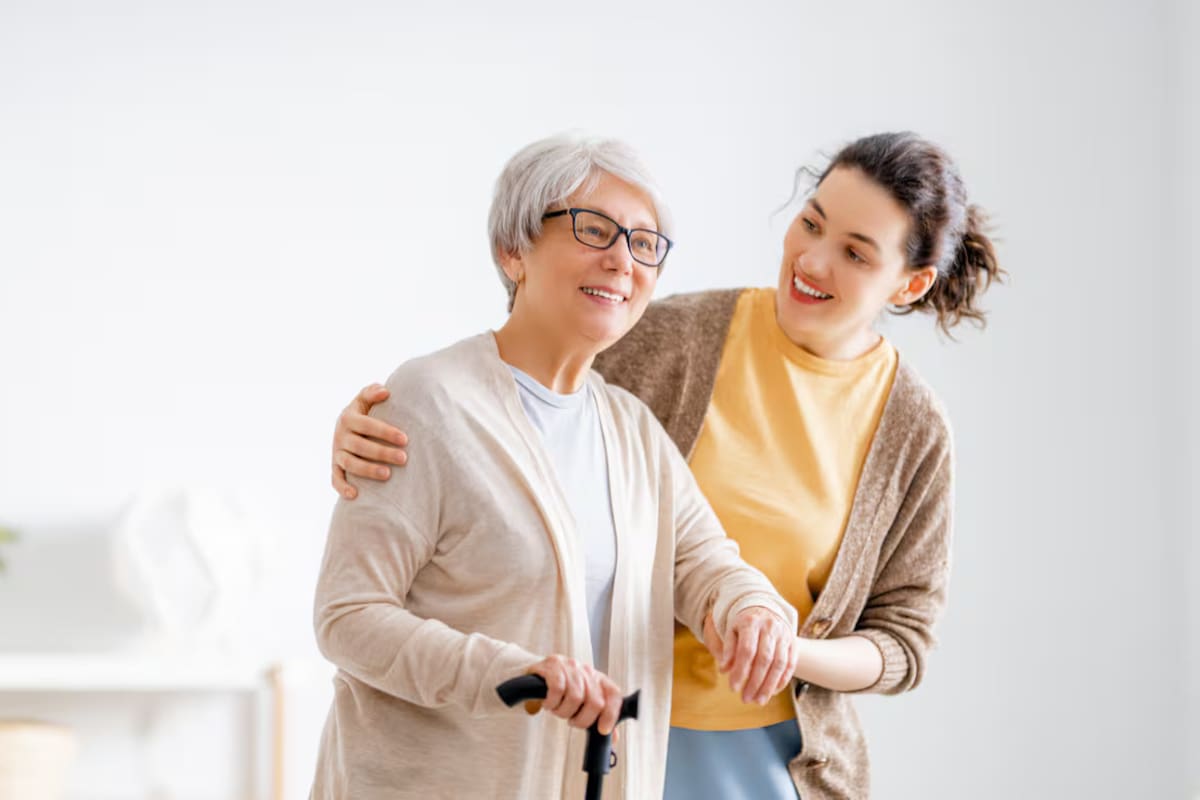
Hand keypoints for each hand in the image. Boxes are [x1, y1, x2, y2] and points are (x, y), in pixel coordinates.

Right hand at [331, 383, 409, 498]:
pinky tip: (355, 495)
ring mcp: (336, 452)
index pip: (367, 425)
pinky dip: (342, 487)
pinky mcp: (335, 466)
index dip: (385, 432)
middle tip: (404, 458)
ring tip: (387, 475)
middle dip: (382, 453)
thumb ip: (372, 393)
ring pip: (349, 463)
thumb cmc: (364, 412)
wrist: (346, 427)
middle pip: (360, 446)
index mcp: (348, 418)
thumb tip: (385, 392)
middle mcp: (340, 435)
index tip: (405, 439)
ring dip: (367, 470)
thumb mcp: (364, 400)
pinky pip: (335, 478)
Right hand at [524, 655, 624, 735]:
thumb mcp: (582, 703)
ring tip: (557, 709)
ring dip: (563, 712)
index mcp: (598, 679)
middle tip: (572, 720)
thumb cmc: (562, 690)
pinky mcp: (553, 665)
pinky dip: (552, 702)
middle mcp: (587, 671)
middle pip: (595, 701)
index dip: (611, 714)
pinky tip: (548, 703)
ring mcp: (570, 666)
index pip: (614, 694)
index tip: (602, 730)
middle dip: (582, 719)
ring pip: (575, 697)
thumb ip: (598, 717)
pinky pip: (557, 689)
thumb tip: (613, 738)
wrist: (537, 674)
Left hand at [705, 607, 797, 704]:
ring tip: (759, 700)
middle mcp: (770, 627)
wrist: (764, 609)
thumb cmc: (744, 625)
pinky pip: (790, 664)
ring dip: (769, 686)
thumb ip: (727, 650)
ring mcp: (784, 634)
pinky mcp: (793, 642)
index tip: (733, 688)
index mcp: (751, 622)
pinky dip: (782, 680)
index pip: (746, 650)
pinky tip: (772, 692)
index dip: (740, 671)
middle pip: (765, 659)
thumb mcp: (731, 631)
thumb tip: (724, 670)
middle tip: (746, 699)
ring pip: (779, 664)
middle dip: (755, 682)